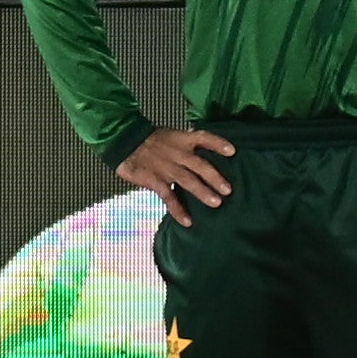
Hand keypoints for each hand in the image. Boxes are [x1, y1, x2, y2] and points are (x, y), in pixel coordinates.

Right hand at [116, 126, 234, 213]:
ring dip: (203, 192)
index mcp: (182, 140)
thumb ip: (186, 144)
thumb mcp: (171, 136)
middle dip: (215, 177)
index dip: (218, 144)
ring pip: (188, 181)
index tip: (232, 151)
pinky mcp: (155, 180)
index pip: (204, 138)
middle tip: (228, 190)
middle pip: (200, 165)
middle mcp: (177, 154)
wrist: (123, 142)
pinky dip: (178, 210)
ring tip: (216, 203)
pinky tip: (187, 221)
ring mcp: (167, 168)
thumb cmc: (150, 141)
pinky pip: (168, 197)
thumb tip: (205, 151)